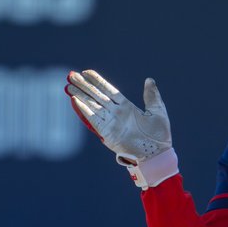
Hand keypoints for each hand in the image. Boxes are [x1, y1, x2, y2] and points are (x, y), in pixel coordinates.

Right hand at [65, 70, 177, 187]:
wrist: (156, 154)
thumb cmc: (159, 135)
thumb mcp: (157, 111)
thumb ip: (151, 95)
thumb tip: (149, 80)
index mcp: (127, 106)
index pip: (108, 90)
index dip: (97, 81)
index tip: (86, 72)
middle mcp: (116, 112)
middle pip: (96, 95)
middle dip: (84, 85)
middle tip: (71, 75)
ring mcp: (110, 122)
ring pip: (92, 105)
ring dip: (80, 95)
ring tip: (68, 86)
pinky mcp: (107, 132)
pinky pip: (93, 118)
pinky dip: (84, 109)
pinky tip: (75, 100)